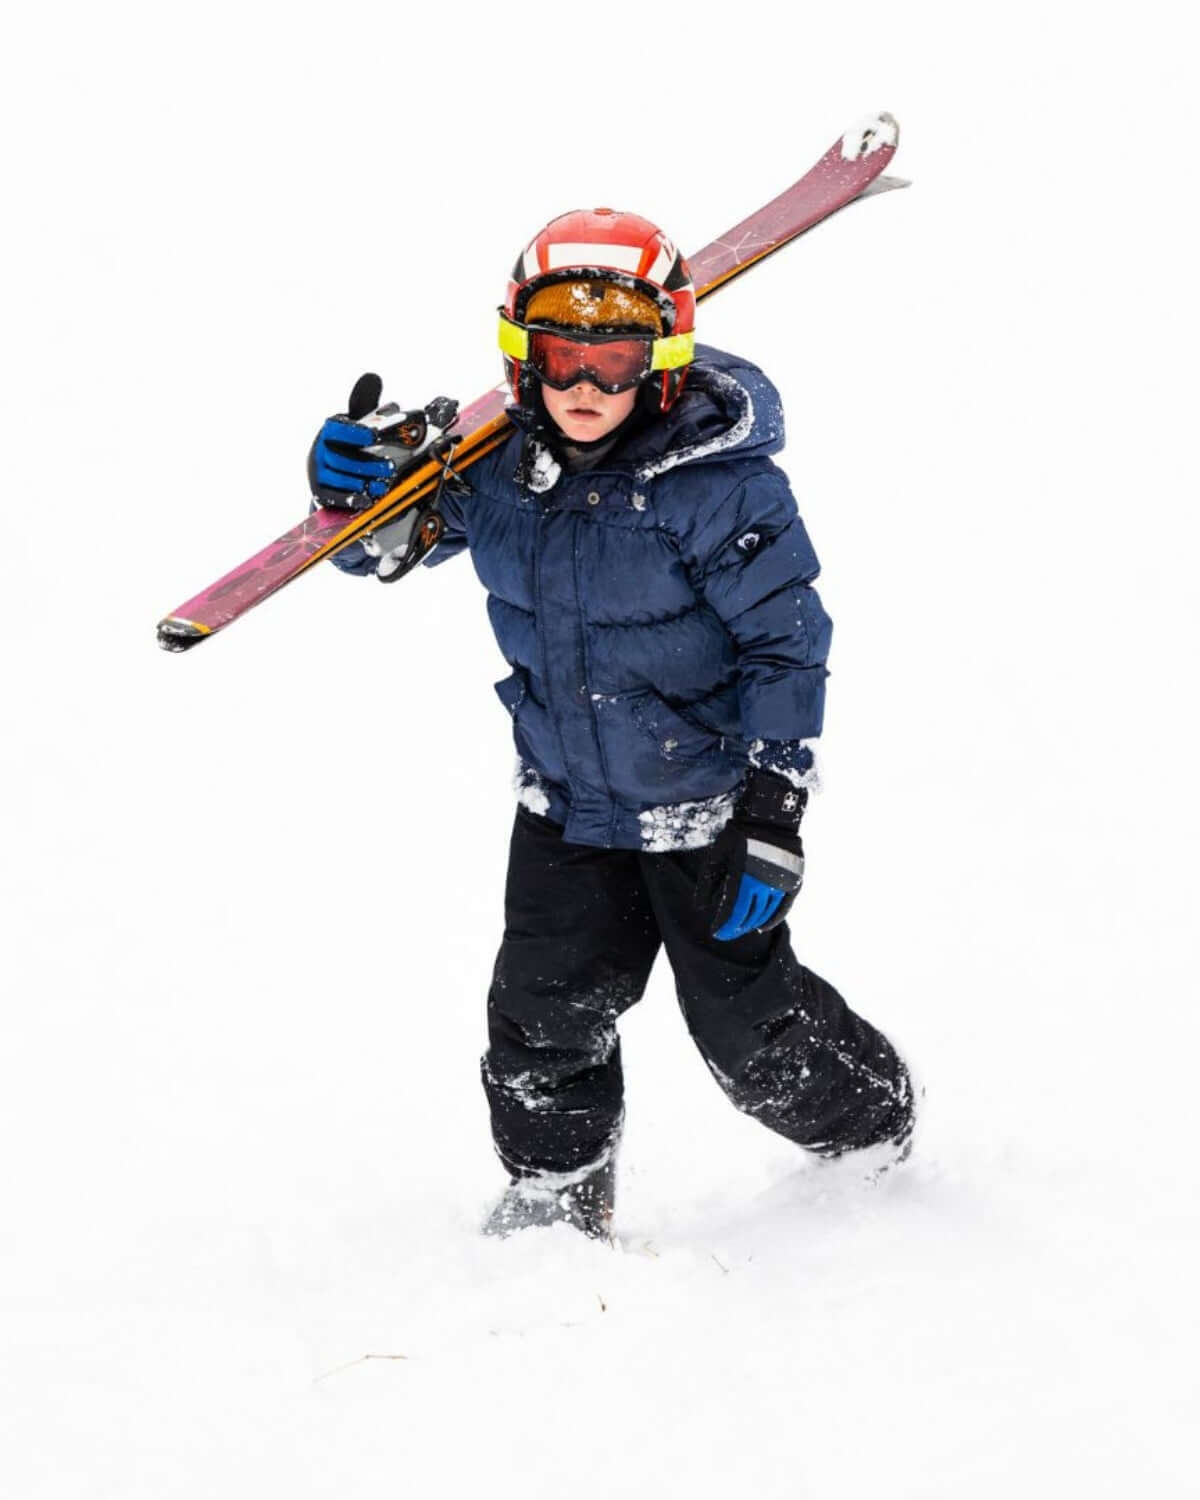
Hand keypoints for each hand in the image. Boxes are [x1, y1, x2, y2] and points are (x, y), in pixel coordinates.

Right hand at [308, 373, 396, 509]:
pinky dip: (353, 498)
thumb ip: (364, 402)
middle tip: (390, 466)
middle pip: (341, 459)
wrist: (327, 469)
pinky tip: (369, 498)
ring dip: (364, 481)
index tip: (375, 435)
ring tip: (384, 482)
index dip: (356, 432)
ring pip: (340, 479)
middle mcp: (319, 452)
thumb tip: (373, 378)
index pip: (338, 429)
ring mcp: (318, 474)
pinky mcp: (321, 493)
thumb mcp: (353, 421)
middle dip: (367, 463)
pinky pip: (336, 497)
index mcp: (329, 431)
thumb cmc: (346, 442)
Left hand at [711, 772, 806, 941]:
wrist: (769, 817)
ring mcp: (779, 883)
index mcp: (742, 877)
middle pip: (748, 915)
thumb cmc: (738, 835)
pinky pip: (783, 908)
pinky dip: (773, 920)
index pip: (732, 911)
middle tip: (727, 933)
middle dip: (735, 927)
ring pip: (765, 914)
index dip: (724, 925)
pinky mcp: (792, 882)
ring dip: (752, 924)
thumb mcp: (717, 854)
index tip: (716, 933)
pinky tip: (762, 926)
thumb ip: (707, 882)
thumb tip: (700, 907)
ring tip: (741, 928)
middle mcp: (762, 883)